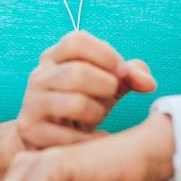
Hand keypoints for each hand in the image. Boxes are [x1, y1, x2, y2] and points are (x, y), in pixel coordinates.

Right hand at [15, 30, 156, 151]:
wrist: (48, 139)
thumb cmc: (83, 103)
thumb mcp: (106, 84)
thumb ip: (130, 75)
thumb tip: (148, 83)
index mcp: (54, 56)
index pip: (77, 41)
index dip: (106, 55)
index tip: (122, 72)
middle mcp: (39, 76)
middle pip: (79, 73)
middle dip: (106, 86)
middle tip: (112, 96)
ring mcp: (32, 103)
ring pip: (76, 104)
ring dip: (98, 113)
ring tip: (99, 117)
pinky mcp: (32, 130)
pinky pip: (71, 136)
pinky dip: (93, 140)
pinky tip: (98, 137)